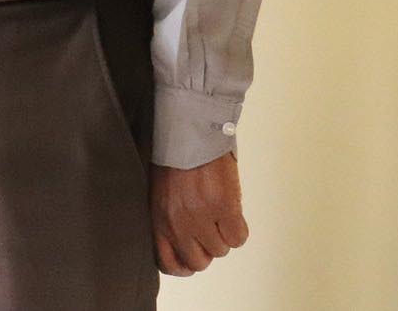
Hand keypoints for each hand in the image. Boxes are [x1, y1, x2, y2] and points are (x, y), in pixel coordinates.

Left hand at [152, 151, 248, 275]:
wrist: (189, 131)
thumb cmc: (174, 156)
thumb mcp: (160, 191)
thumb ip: (168, 218)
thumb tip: (183, 239)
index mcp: (158, 217)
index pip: (168, 262)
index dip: (183, 265)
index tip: (191, 258)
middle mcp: (178, 222)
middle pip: (199, 262)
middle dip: (206, 248)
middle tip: (209, 229)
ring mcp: (201, 216)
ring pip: (221, 250)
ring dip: (223, 234)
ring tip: (218, 210)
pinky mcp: (224, 207)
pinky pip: (238, 238)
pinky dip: (238, 228)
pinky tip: (231, 210)